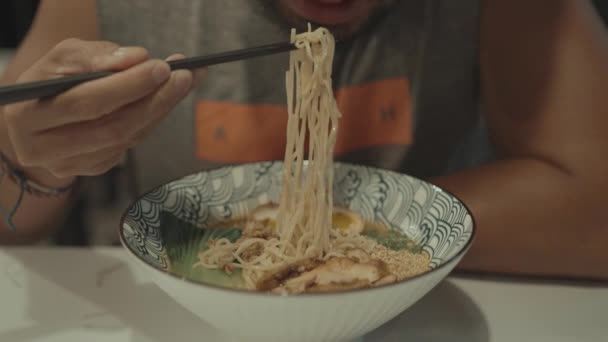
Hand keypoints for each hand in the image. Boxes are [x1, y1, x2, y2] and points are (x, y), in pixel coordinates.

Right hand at [1, 38, 203, 186]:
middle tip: (184, 77)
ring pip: (126, 139)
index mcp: (28, 115)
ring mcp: (69, 164)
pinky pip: (130, 145)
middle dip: (154, 100)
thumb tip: (137, 59)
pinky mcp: (92, 169)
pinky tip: (166, 100)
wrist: (41, 114)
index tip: (161, 67)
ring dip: (161, 109)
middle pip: (113, 128)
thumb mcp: (65, 57)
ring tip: (183, 83)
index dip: (128, 86)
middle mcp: (44, 149)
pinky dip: (152, 121)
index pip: (87, 103)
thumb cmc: (54, 80)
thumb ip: (98, 56)